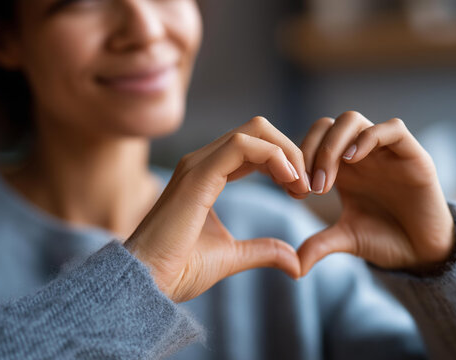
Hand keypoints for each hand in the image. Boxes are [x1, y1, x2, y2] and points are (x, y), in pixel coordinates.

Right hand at [125, 117, 309, 301]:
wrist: (148, 282)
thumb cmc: (179, 269)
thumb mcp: (233, 257)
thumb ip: (264, 251)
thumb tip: (296, 262)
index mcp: (207, 174)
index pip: (253, 147)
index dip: (284, 162)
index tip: (301, 193)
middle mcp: (201, 162)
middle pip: (257, 131)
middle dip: (290, 152)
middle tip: (306, 187)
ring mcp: (197, 165)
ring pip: (253, 131)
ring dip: (287, 153)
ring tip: (301, 186)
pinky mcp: (198, 175)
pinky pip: (242, 145)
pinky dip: (274, 156)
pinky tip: (289, 181)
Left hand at [297, 111, 454, 275]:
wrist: (424, 253)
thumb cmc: (385, 240)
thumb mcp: (346, 239)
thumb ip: (319, 244)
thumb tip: (293, 266)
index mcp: (341, 167)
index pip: (311, 140)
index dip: (297, 160)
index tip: (295, 193)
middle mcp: (360, 154)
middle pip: (326, 125)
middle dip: (310, 151)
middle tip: (310, 188)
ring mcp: (385, 151)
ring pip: (352, 120)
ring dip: (331, 146)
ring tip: (326, 181)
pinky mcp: (412, 155)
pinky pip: (392, 129)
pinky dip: (368, 137)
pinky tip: (352, 160)